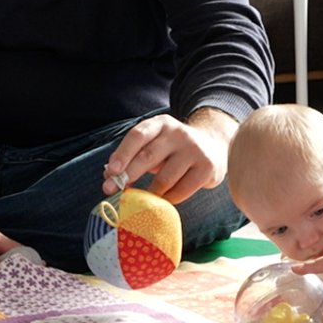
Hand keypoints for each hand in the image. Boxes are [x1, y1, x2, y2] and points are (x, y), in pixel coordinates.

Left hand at [102, 110, 232, 202]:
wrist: (213, 146)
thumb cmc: (173, 150)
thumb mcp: (154, 145)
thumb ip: (132, 157)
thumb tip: (109, 176)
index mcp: (161, 124)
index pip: (138, 135)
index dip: (123, 153)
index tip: (111, 171)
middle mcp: (178, 133)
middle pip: (148, 156)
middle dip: (128, 175)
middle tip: (112, 190)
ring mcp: (194, 150)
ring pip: (164, 179)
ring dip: (150, 193)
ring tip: (143, 199)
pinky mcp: (207, 167)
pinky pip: (181, 190)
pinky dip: (168, 199)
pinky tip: (164, 199)